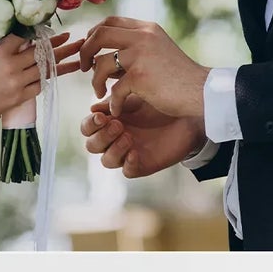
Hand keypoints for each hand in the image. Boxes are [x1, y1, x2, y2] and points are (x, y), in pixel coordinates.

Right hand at [0, 32, 83, 127]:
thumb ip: (0, 49)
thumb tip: (17, 43)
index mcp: (0, 52)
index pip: (24, 37)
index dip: (38, 33)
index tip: (49, 29)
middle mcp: (12, 66)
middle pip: (41, 53)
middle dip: (59, 45)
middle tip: (73, 39)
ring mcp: (17, 83)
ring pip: (45, 70)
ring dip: (62, 63)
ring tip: (76, 57)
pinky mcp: (19, 98)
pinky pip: (39, 86)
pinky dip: (48, 79)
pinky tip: (59, 73)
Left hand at [78, 17, 210, 119]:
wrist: (202, 92)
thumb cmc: (178, 77)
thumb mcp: (156, 52)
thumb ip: (133, 49)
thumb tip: (100, 57)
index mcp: (146, 29)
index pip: (110, 21)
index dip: (93, 33)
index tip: (89, 49)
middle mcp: (143, 37)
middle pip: (99, 34)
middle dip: (85, 51)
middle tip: (84, 67)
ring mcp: (140, 56)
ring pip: (100, 63)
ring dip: (94, 80)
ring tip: (99, 92)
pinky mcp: (140, 77)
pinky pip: (114, 90)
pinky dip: (113, 102)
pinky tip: (117, 109)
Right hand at [80, 93, 206, 177]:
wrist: (184, 114)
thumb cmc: (157, 104)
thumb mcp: (134, 100)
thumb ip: (113, 103)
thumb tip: (93, 108)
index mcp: (108, 123)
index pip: (88, 128)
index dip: (90, 124)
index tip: (102, 117)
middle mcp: (114, 140)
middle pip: (92, 146)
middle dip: (102, 136)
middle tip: (118, 125)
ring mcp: (126, 154)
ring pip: (107, 161)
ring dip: (113, 149)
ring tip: (128, 137)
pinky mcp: (141, 165)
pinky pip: (127, 171)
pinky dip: (128, 163)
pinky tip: (135, 152)